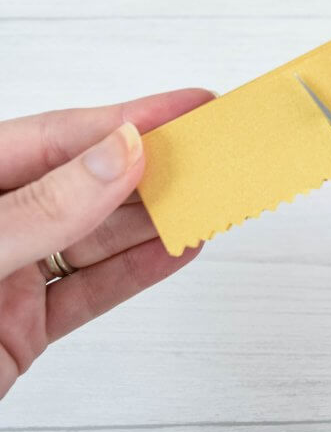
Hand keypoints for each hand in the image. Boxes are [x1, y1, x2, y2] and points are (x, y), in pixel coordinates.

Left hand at [0, 88, 213, 397]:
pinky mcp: (24, 324)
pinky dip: (140, 272)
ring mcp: (8, 273)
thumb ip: (43, 205)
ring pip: (99, 238)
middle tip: (210, 154)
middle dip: (154, 168)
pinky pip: (93, 290)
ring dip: (157, 220)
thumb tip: (119, 155)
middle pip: (89, 183)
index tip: (188, 107)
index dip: (132, 117)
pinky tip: (178, 249)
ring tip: (207, 199)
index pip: (61, 137)